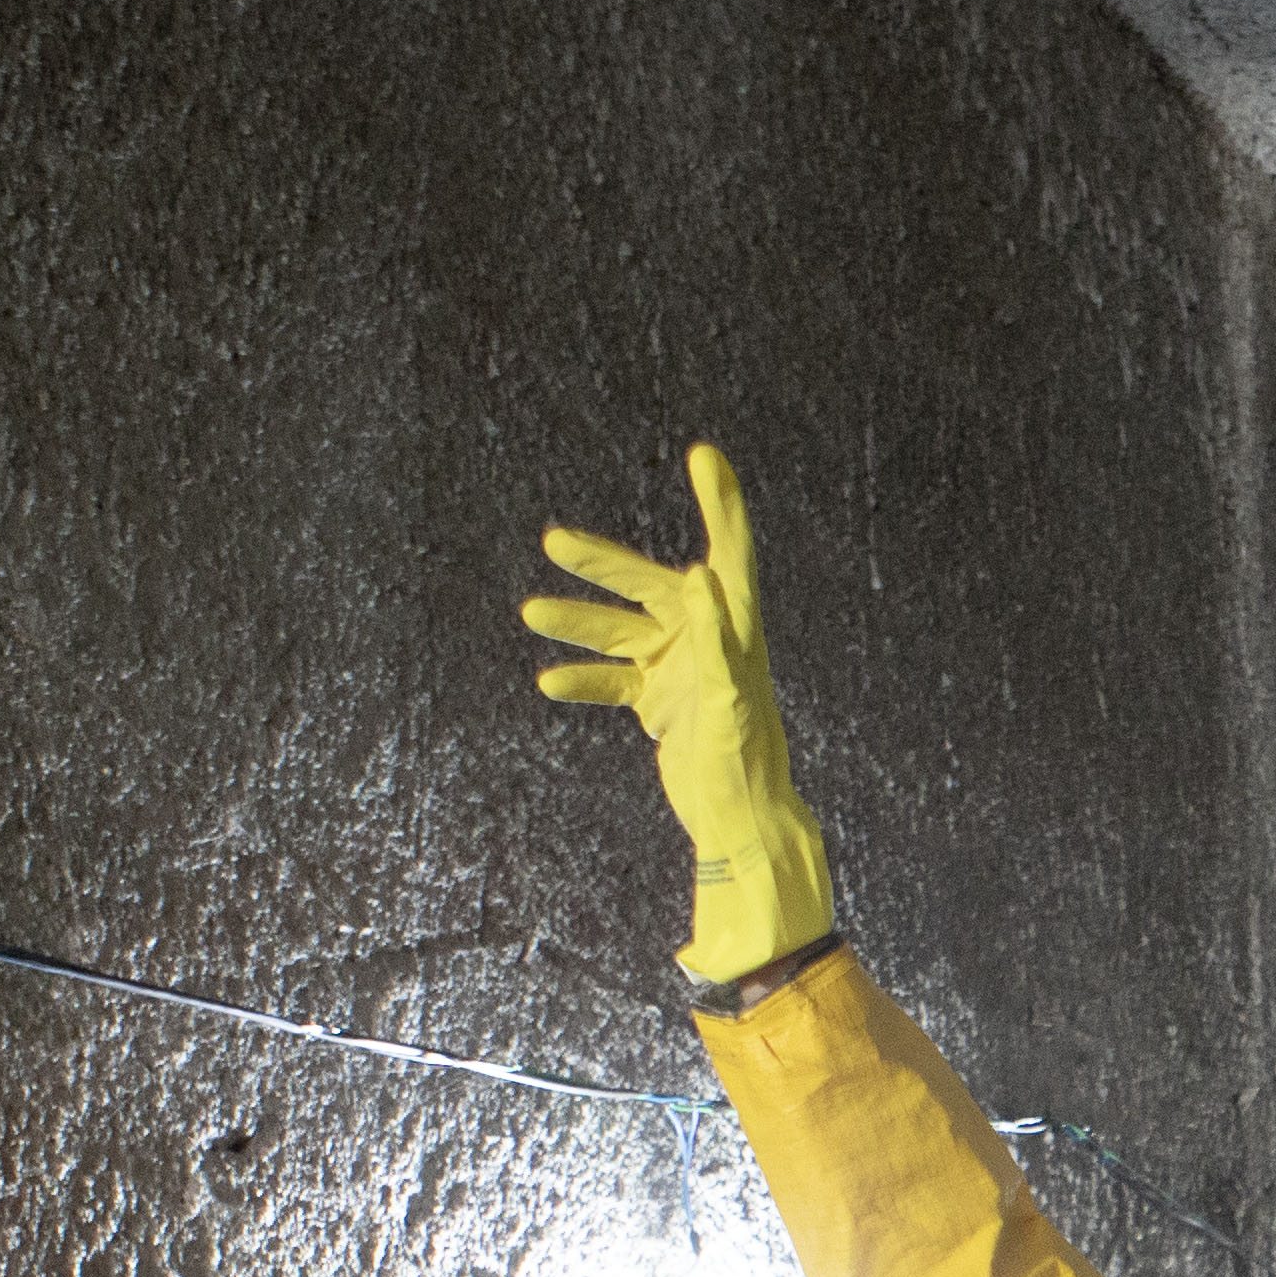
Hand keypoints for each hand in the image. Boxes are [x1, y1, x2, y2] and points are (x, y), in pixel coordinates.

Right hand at [522, 439, 835, 986]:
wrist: (741, 820)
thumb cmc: (745, 761)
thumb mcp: (731, 697)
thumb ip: (717, 636)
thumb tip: (702, 576)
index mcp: (734, 628)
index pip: (729, 550)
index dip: (720, 503)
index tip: (704, 456)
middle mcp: (706, 640)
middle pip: (650, 585)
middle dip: (603, 564)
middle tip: (555, 543)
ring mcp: (680, 670)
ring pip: (620, 633)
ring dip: (578, 623)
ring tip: (531, 612)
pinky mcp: (662, 703)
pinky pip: (615, 681)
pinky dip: (585, 678)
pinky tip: (549, 681)